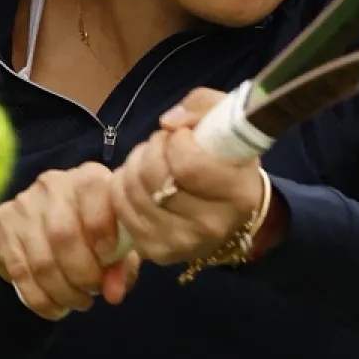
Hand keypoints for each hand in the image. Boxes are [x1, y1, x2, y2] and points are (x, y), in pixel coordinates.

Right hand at [0, 162, 140, 320]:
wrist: (49, 229)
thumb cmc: (95, 236)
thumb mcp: (118, 247)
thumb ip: (122, 266)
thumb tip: (113, 293)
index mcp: (88, 177)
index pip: (92, 191)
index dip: (102, 228)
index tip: (108, 259)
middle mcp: (53, 184)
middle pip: (63, 234)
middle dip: (81, 273)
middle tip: (92, 292)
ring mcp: (23, 203)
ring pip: (41, 260)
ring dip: (62, 292)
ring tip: (78, 303)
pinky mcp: (2, 223)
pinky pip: (19, 272)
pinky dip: (40, 299)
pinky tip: (56, 308)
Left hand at [111, 88, 264, 265]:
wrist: (231, 211)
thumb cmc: (229, 161)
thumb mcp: (228, 121)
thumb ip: (202, 106)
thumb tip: (167, 123)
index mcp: (237, 193)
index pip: (188, 165)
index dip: (176, 141)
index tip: (183, 136)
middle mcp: (211, 226)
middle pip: (154, 178)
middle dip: (152, 149)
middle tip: (164, 144)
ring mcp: (182, 243)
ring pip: (133, 191)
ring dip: (136, 164)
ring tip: (153, 160)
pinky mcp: (157, 251)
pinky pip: (121, 208)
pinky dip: (124, 186)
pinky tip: (142, 181)